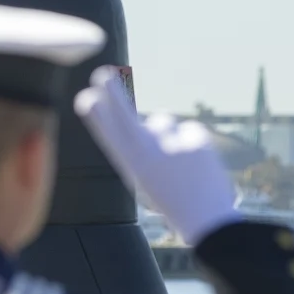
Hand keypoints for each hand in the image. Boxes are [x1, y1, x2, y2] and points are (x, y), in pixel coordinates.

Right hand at [75, 66, 239, 245]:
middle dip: (112, 93)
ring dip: (165, 133)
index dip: (98, 115)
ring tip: (176, 162)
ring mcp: (174, 144)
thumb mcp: (144, 178)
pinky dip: (190, 142)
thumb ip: (140, 149)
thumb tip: (146, 121)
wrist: (208, 219)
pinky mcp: (197, 138)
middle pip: (126, 116)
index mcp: (133, 166)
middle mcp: (150, 152)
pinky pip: (188, 129)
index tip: (86, 97)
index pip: (111, 135)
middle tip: (102, 75)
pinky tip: (196, 163)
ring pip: (161, 121)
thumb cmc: (170, 200)